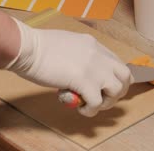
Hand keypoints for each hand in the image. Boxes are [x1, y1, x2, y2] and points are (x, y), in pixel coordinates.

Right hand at [6, 18, 132, 116]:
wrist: (28, 48)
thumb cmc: (38, 46)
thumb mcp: (67, 44)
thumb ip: (78, 55)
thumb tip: (78, 70)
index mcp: (92, 44)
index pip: (116, 62)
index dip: (114, 77)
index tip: (106, 87)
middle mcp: (98, 55)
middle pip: (125, 75)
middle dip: (118, 91)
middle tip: (103, 99)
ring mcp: (93, 68)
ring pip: (117, 90)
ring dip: (106, 102)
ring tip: (91, 105)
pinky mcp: (84, 81)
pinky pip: (97, 102)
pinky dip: (90, 109)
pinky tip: (80, 108)